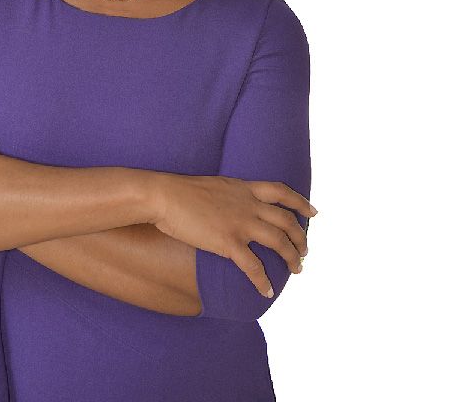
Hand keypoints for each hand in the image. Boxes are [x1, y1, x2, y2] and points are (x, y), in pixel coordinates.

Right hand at [149, 173, 316, 297]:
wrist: (164, 195)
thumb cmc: (182, 191)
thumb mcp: (215, 186)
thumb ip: (232, 195)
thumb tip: (235, 204)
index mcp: (245, 188)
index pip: (282, 192)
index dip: (301, 203)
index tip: (313, 212)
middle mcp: (248, 204)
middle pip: (287, 220)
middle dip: (300, 237)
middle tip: (304, 251)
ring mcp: (240, 223)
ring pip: (279, 242)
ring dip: (292, 258)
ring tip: (297, 270)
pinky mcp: (228, 242)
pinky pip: (253, 266)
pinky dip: (263, 280)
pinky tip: (267, 291)